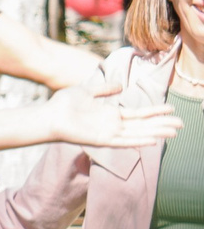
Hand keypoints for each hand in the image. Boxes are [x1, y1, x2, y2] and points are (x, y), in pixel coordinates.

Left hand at [48, 74, 183, 148]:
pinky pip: (123, 142)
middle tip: (181, 124)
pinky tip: (152, 140)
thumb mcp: (87, 92)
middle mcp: (112, 125)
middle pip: (142, 125)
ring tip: (174, 132)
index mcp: (110, 114)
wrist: (48, 115)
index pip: (138, 114)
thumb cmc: (63, 104)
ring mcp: (107, 133)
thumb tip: (120, 86)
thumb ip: (104, 90)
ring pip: (137, 134)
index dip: (155, 112)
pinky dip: (137, 141)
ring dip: (155, 132)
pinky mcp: (101, 140)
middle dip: (161, 124)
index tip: (171, 109)